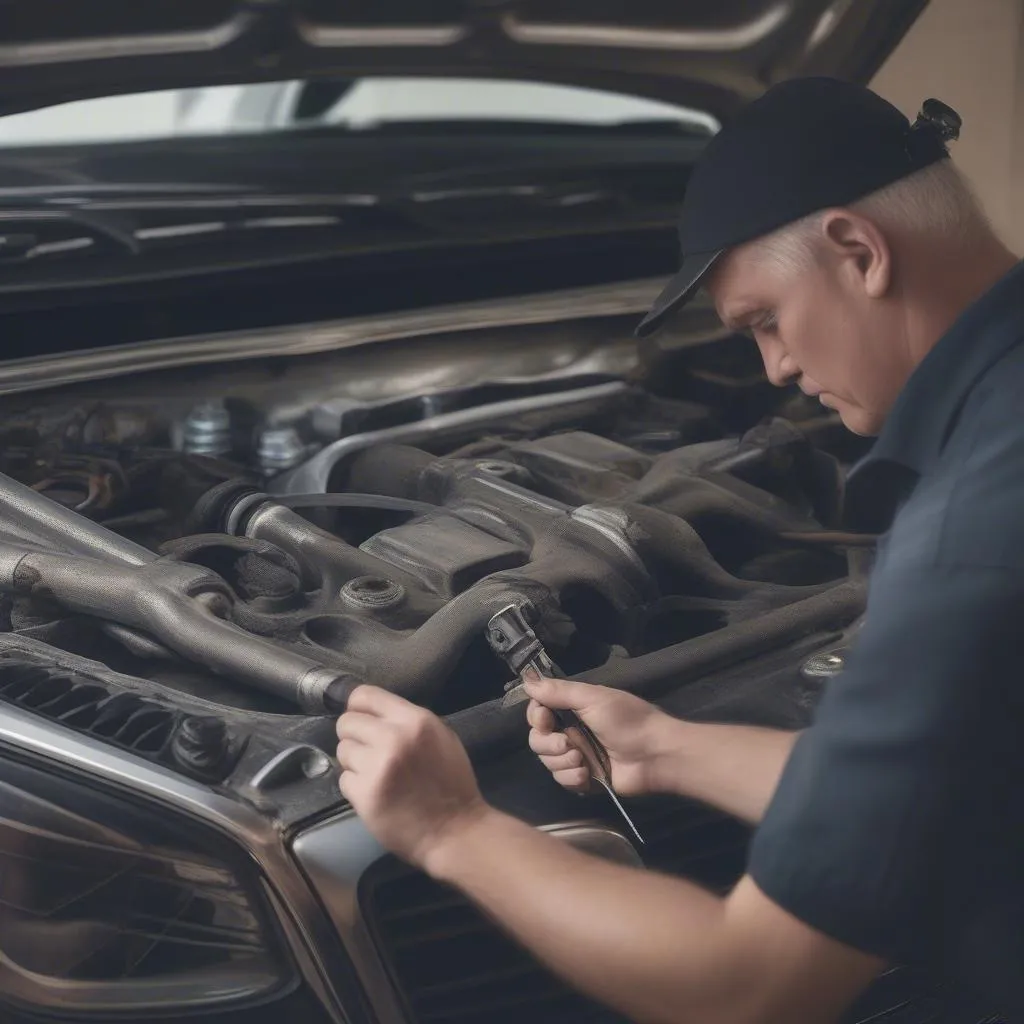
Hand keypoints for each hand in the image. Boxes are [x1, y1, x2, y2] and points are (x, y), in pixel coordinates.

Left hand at [336, 685, 489, 872]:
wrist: (455, 831)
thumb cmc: (452, 784)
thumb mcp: (441, 738)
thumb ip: (408, 722)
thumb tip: (375, 714)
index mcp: (415, 720)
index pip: (365, 695)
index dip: (357, 707)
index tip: (362, 719)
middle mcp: (393, 738)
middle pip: (347, 722)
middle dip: (354, 736)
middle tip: (369, 751)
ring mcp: (376, 767)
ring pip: (342, 750)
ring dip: (354, 762)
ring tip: (374, 774)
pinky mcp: (364, 794)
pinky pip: (344, 779)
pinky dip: (355, 786)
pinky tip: (375, 793)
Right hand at [525, 677, 677, 796]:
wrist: (655, 755)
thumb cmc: (628, 721)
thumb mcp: (593, 699)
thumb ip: (558, 691)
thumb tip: (527, 679)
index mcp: (573, 709)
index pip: (538, 713)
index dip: (536, 718)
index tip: (544, 719)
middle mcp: (572, 731)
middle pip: (537, 740)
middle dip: (548, 744)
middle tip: (566, 744)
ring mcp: (578, 756)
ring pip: (548, 762)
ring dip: (562, 762)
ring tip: (583, 762)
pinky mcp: (585, 779)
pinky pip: (563, 780)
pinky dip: (571, 778)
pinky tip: (586, 776)